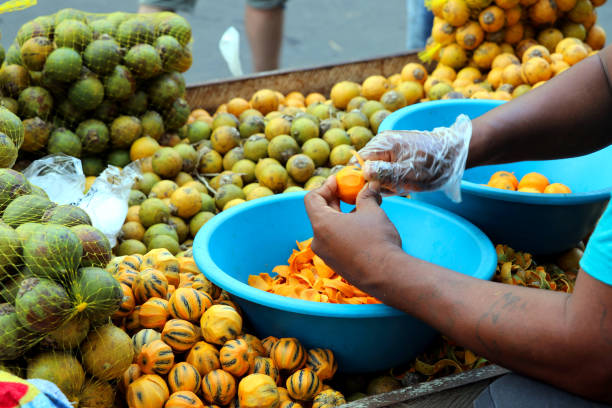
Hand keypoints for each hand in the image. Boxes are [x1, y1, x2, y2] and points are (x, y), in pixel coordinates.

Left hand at [304, 176, 401, 288]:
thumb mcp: (372, 212)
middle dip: (335, 200)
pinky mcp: (336, 265)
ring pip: (328, 228)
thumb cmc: (377, 240)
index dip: (325, 186)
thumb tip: (369, 186)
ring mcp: (326, 255)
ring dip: (341, 215)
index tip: (340, 181)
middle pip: (319, 213)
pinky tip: (362, 228)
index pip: (312, 198)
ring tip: (361, 208)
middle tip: (350, 191)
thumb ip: (366, 196)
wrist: (387, 276)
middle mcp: (318, 240)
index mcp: (321, 224)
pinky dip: (344, 230)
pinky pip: (335, 242)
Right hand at [351, 114, 471, 201]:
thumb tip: (362, 171)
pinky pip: (385, 168)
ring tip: (402, 185)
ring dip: (385, 181)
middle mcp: (382, 142)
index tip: (371, 191)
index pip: (358, 162)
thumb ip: (385, 173)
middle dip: (376, 181)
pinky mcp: (395, 152)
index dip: (361, 178)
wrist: (454, 154)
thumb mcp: (409, 174)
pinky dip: (392, 178)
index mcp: (383, 143)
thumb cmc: (433, 165)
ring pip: (375, 169)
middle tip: (394, 188)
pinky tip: (404, 181)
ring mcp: (388, 146)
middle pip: (365, 166)